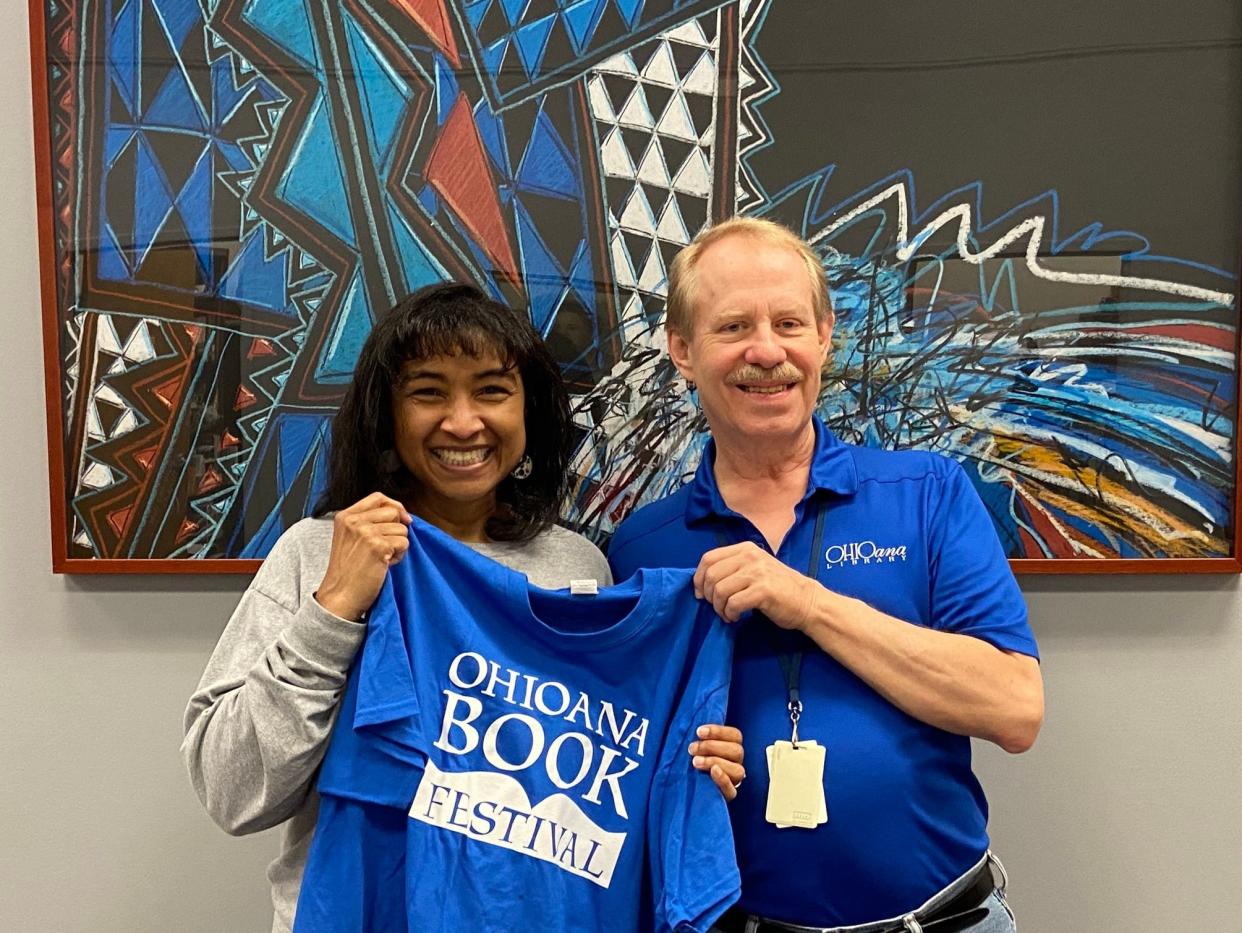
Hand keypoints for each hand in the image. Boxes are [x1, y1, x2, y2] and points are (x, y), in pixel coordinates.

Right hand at [315, 493, 412, 620]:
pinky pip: (404, 543)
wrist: (340, 596)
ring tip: (383, 559)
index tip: (402, 519)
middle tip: (385, 548)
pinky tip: (385, 565)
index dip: (394, 506)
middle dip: (396, 530)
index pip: (378, 498)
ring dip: (398, 546)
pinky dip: (400, 556)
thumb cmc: (348, 572)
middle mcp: (354, 521)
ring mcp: (365, 532)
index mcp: (345, 516)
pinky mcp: (378, 546)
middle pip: (393, 512)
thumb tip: (403, 515)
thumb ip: (367, 522)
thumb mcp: (350, 538)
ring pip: (402, 529)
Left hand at [689, 724, 744, 801]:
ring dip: (715, 762)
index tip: (699, 732)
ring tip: (695, 762)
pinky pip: (732, 790)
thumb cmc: (692, 761)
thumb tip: (696, 729)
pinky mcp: (729, 795)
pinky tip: (712, 772)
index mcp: (731, 747)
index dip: (718, 731)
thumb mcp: (696, 747)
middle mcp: (736, 762)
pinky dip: (723, 779)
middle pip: (737, 751)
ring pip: (738, 770)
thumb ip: (700, 738)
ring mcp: (734, 780)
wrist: (686, 788)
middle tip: (692, 748)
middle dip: (712, 747)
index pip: (735, 735)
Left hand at [693, 543, 821, 629]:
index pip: (709, 558)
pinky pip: (733, 604)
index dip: (698, 578)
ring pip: (720, 590)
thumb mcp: (755, 568)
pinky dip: (730, 614)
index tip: (700, 593)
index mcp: (745, 549)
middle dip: (708, 595)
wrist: (807, 601)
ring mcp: (757, 572)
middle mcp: (750, 556)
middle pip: (711, 575)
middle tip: (716, 607)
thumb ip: (732, 568)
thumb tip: (702, 582)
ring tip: (727, 614)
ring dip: (719, 607)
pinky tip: (736, 618)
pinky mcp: (763, 590)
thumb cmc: (778, 588)